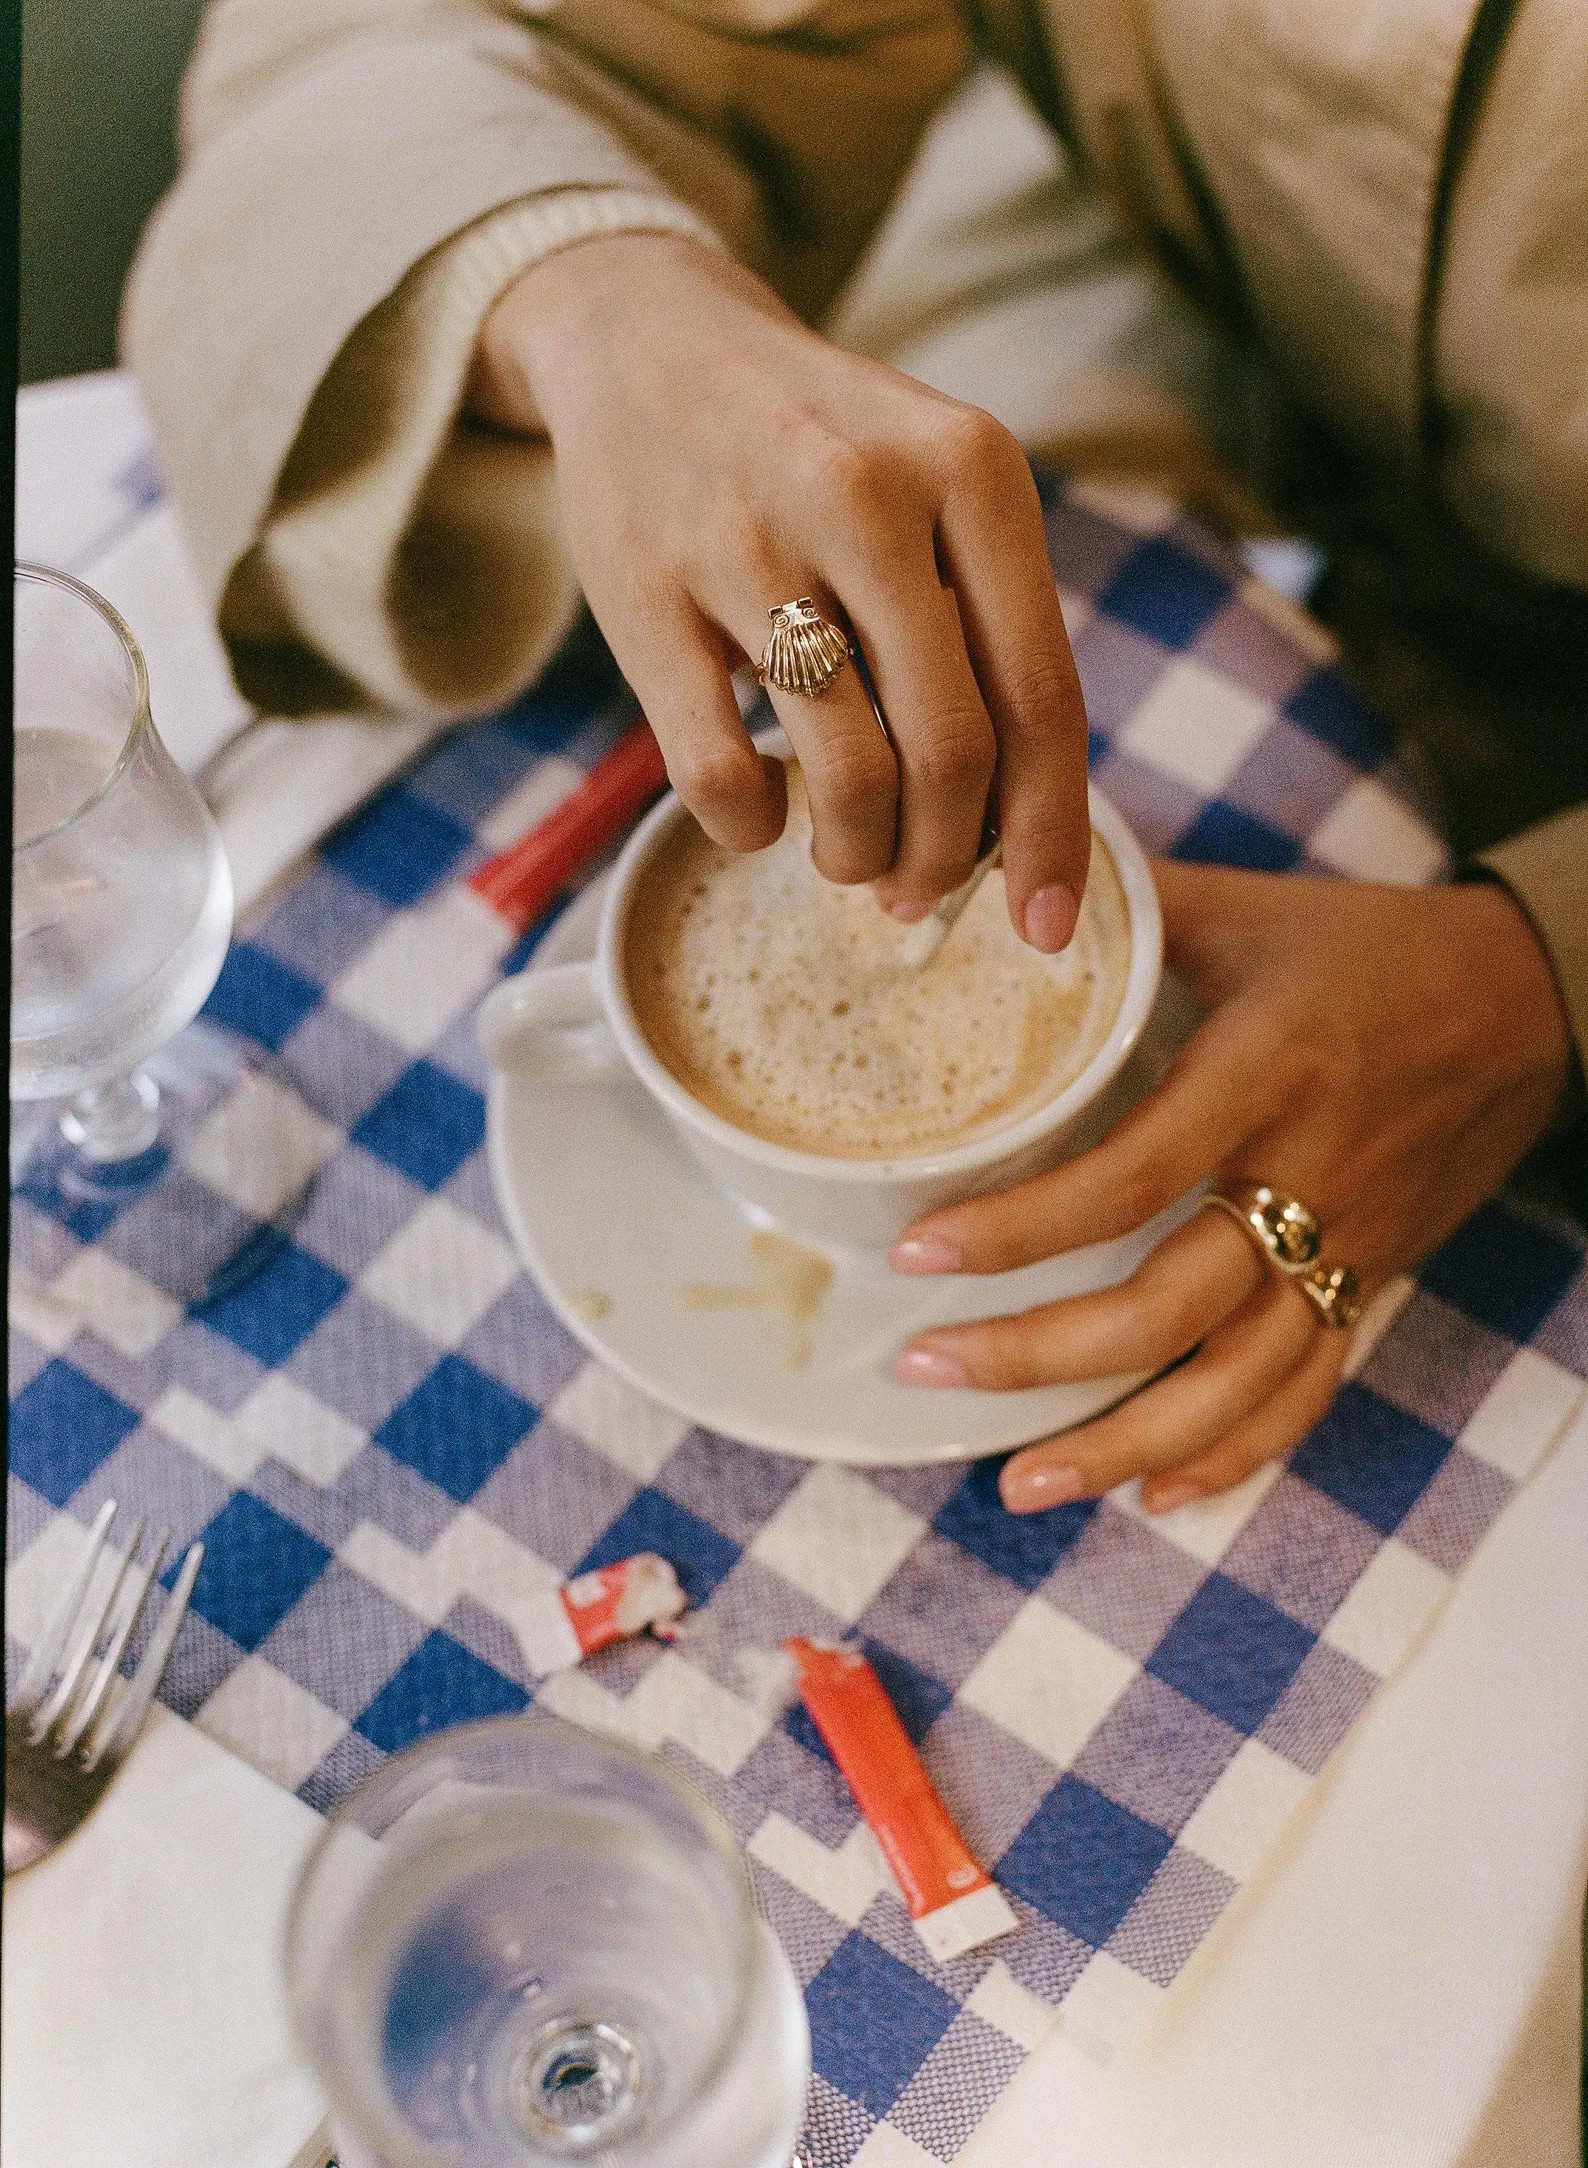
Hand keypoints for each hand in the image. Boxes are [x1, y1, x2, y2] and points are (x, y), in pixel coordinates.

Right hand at [469, 233, 1088, 943]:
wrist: (647, 336)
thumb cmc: (820, 450)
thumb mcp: (936, 489)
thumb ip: (989, 629)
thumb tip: (1020, 835)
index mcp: (973, 471)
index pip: (1043, 699)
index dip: (1052, 837)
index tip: (1046, 929)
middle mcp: (870, 495)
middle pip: (953, 756)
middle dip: (948, 861)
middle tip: (921, 889)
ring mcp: (750, 542)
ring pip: (848, 779)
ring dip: (858, 856)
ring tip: (849, 855)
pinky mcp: (646, 594)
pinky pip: (723, 776)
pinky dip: (753, 830)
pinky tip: (760, 813)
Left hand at [890, 864, 1571, 1511]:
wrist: (1529, 1004)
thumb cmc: (1372, 948)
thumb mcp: (1250, 909)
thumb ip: (1128, 905)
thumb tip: (991, 881)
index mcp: (1265, 1075)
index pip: (1131, 1178)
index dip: (1023, 1229)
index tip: (919, 1253)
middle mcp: (1306, 1177)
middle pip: (1169, 1307)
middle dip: (1037, 1357)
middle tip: (923, 1367)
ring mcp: (1345, 1246)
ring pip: (1235, 1382)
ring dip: (1121, 1443)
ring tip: (1015, 1485)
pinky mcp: (1369, 1284)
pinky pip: (1304, 1392)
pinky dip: (1231, 1454)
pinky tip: (1151, 1493)